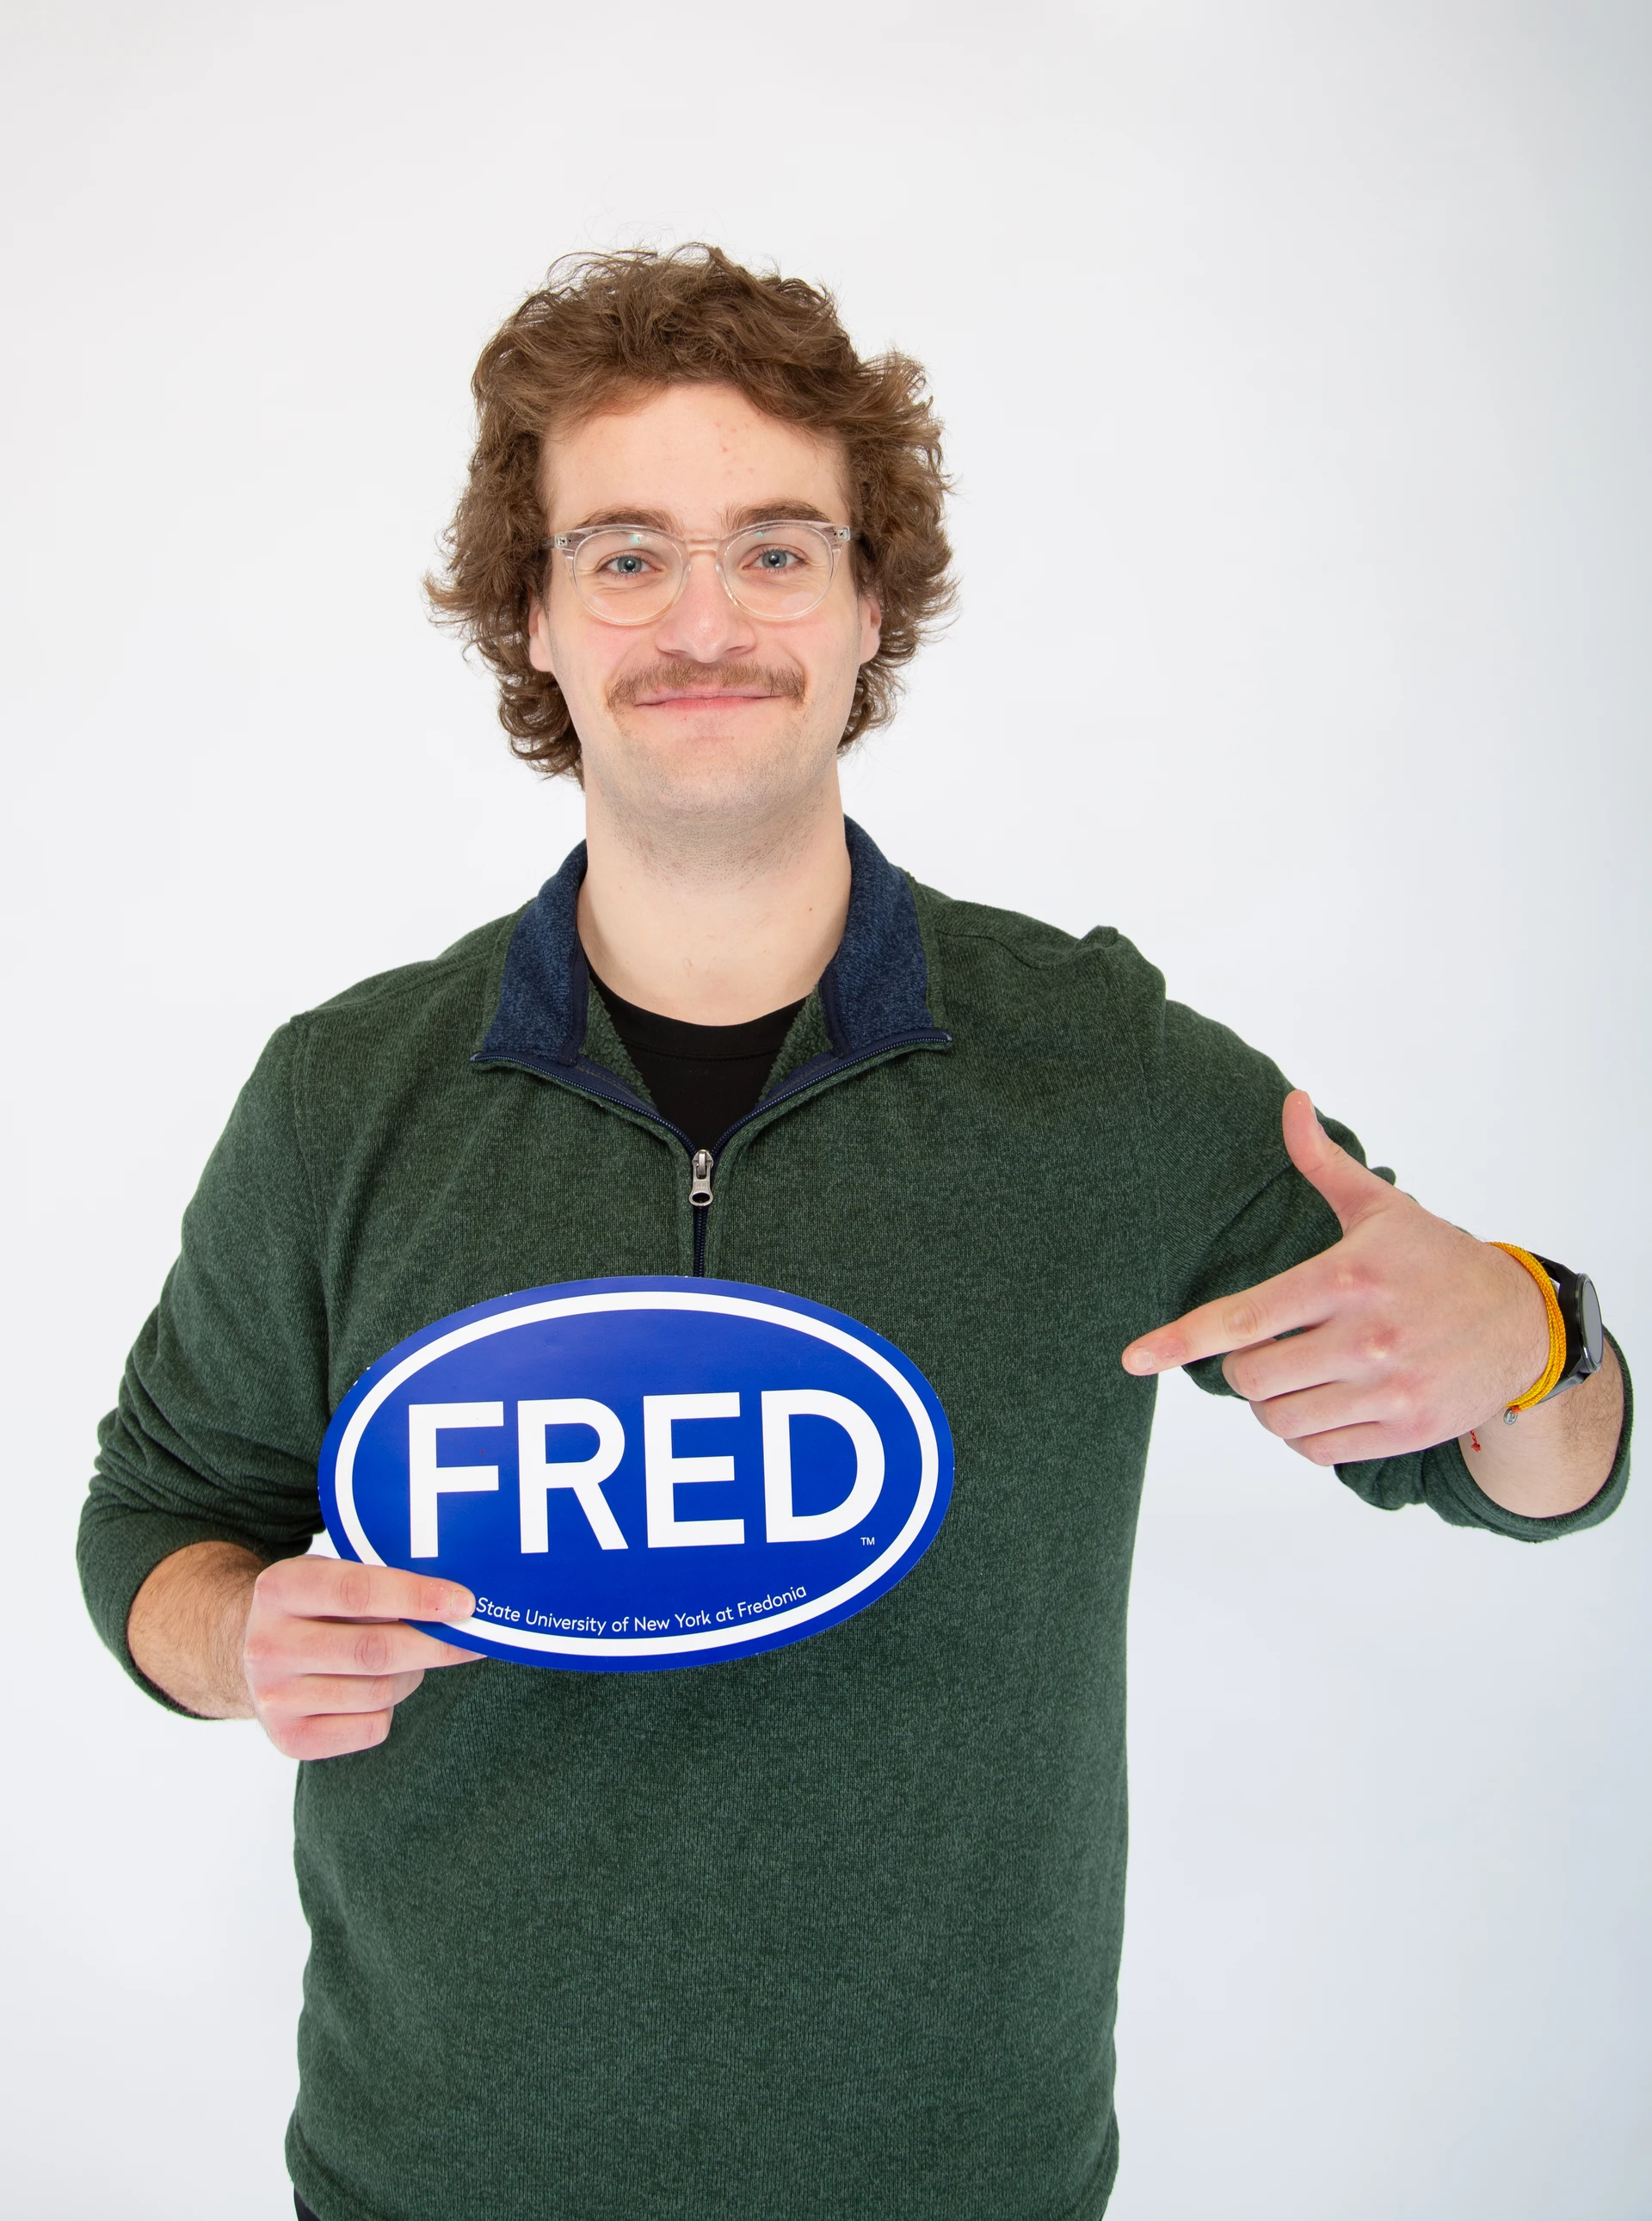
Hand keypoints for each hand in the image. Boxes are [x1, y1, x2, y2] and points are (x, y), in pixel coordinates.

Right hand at [242, 1556, 481, 1759]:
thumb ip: (381, 1582)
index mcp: (279, 1589)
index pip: (358, 1593)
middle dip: (435, 1644)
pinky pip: (371, 1727)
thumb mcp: (332, 1574)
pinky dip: (388, 1708)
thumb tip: (457, 1603)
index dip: (417, 1597)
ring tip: (406, 1659)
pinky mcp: (290, 1740)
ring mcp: (274, 1698)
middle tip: (473, 1637)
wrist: (246, 1652)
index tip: (464, 1603)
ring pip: (378, 1692)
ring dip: (411, 1675)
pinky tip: (372, 1688)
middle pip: (374, 1651)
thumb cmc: (314, 1607)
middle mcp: (267, 1646)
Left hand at [1120, 1091, 1551, 1465]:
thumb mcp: (1381, 1207)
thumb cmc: (1438, 1259)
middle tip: (1266, 1352)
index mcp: (1346, 1279)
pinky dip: (1306, 1436)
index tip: (1134, 1358)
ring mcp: (1389, 1390)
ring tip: (1297, 1378)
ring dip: (1273, 1405)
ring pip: (1281, 1421)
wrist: (1523, 1324)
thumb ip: (1323, 1162)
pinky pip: (1320, 1451)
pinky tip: (1326, 1405)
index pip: (1242, 1318)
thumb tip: (1291, 1101)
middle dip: (1241, 1370)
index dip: (1180, 1341)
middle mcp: (1367, 1339)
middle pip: (1251, 1379)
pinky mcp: (1408, 1430)